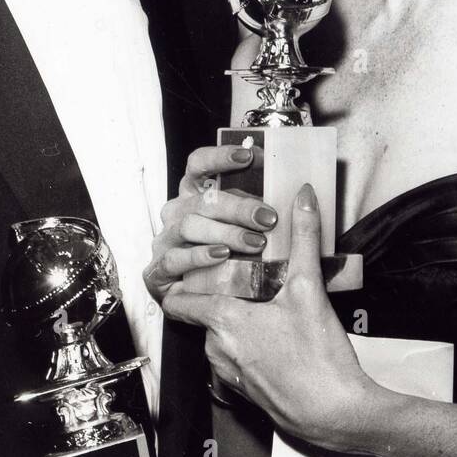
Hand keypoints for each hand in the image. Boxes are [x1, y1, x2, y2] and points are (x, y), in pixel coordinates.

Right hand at [143, 145, 278, 302]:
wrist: (199, 300)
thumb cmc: (228, 255)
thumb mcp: (245, 228)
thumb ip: (260, 206)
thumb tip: (299, 192)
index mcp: (195, 194)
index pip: (199, 164)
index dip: (220, 156)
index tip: (249, 156)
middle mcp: (176, 213)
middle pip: (203, 200)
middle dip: (239, 207)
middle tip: (268, 218)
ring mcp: (164, 240)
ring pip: (189, 226)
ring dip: (225, 233)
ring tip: (255, 243)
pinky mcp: (157, 271)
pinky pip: (174, 259)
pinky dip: (199, 257)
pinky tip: (221, 257)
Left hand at [161, 183, 380, 451]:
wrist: (334, 412)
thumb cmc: (318, 356)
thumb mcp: (311, 288)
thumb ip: (303, 237)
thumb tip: (303, 196)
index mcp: (224, 322)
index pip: (179, 300)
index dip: (184, 280)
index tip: (200, 265)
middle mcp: (217, 350)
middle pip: (204, 313)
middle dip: (222, 294)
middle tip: (251, 276)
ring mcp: (229, 373)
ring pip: (220, 336)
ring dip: (238, 319)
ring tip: (270, 303)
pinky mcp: (245, 390)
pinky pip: (235, 357)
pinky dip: (249, 343)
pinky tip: (280, 335)